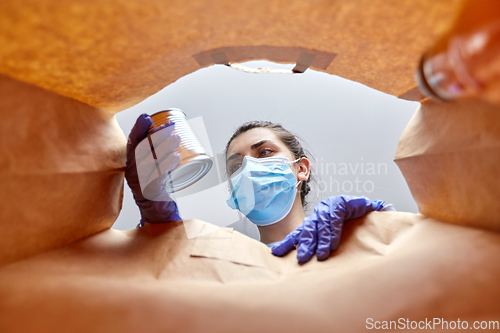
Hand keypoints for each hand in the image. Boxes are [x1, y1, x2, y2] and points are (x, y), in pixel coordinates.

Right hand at [125, 113, 181, 224]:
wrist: (157, 210)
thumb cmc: (157, 184)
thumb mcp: (156, 164)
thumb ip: (159, 149)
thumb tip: (171, 128)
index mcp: (132, 162)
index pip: (132, 142)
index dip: (138, 129)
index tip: (146, 117)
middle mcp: (133, 170)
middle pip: (141, 149)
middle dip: (156, 135)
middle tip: (171, 126)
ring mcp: (140, 182)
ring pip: (149, 161)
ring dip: (163, 148)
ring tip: (176, 138)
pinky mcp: (150, 191)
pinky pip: (157, 176)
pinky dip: (166, 165)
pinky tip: (175, 158)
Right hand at [271, 195, 385, 262]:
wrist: (347, 205)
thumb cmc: (357, 209)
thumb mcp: (367, 206)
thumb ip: (375, 207)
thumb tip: (384, 206)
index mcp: (338, 203)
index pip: (332, 217)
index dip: (331, 232)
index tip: (332, 247)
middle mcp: (323, 209)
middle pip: (317, 225)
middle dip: (316, 242)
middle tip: (316, 256)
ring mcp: (314, 218)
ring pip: (306, 230)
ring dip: (302, 245)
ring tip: (301, 258)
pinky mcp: (307, 227)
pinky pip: (296, 234)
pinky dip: (286, 243)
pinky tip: (277, 251)